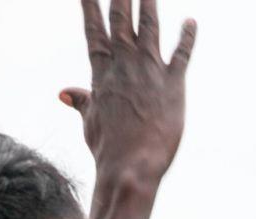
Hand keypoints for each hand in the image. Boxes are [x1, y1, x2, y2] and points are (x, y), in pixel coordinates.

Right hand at [61, 0, 196, 180]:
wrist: (132, 164)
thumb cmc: (108, 149)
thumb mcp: (90, 122)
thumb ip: (81, 101)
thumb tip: (64, 93)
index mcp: (102, 73)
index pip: (94, 31)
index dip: (91, 7)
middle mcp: (125, 65)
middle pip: (122, 21)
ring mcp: (149, 72)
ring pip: (149, 28)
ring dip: (149, 5)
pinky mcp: (173, 84)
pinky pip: (182, 54)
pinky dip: (187, 37)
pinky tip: (191, 22)